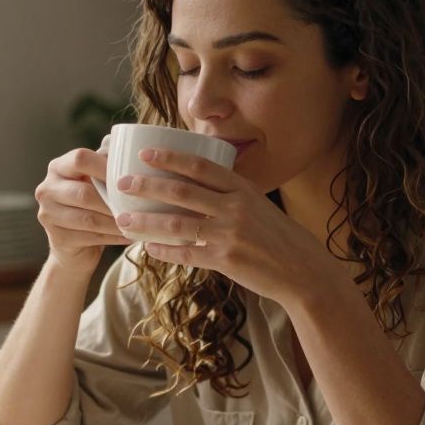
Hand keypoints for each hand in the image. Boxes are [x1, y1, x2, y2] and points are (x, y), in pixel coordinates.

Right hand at [34, 148, 130, 275]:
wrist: (75, 244)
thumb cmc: (92, 204)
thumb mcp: (96, 180)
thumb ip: (106, 161)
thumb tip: (122, 143)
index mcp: (58, 167)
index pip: (80, 159)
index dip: (105, 167)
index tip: (129, 176)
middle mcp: (47, 188)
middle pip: (84, 193)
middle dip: (113, 201)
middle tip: (138, 204)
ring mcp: (48, 214)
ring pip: (88, 218)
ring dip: (116, 221)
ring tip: (137, 222)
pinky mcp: (57, 238)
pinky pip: (90, 237)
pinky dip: (113, 237)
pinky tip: (128, 235)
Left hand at [113, 147, 334, 302]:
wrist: (302, 271)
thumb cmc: (277, 237)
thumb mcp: (258, 206)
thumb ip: (229, 195)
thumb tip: (193, 185)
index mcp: (243, 189)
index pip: (200, 166)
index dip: (170, 157)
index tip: (144, 153)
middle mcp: (235, 207)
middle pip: (181, 191)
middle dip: (147, 185)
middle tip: (122, 183)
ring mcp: (230, 234)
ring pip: (176, 223)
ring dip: (145, 220)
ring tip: (123, 218)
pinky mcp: (226, 260)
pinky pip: (186, 253)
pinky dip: (164, 249)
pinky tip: (148, 247)